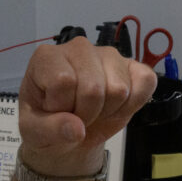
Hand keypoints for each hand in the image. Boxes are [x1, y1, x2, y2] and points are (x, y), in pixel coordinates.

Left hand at [15, 38, 157, 176]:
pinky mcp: (133, 65)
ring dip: (108, 111)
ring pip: (120, 89)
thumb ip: (50, 130)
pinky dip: (133, 104)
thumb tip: (77, 129)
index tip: (57, 112)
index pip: (63, 81)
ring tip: (95, 111)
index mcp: (47, 57)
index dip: (63, 107)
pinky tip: (116, 107)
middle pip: (93, 88)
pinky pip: (146, 81)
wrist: (70, 131)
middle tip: (77, 116)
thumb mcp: (35, 132)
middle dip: (87, 113)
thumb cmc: (48, 124)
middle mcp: (79, 48)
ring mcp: (109, 54)